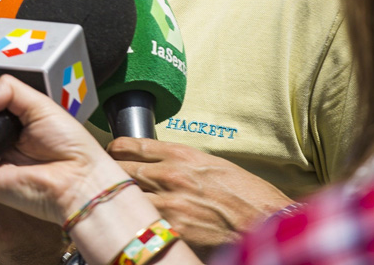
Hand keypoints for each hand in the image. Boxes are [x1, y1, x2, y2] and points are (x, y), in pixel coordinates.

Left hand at [108, 137, 291, 256]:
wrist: (266, 221)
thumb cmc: (247, 195)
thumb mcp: (214, 166)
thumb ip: (185, 165)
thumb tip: (164, 167)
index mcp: (182, 155)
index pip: (134, 144)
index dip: (117, 149)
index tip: (112, 152)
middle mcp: (171, 174)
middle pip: (122, 169)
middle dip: (111, 174)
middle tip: (107, 180)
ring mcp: (169, 202)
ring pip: (125, 196)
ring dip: (118, 200)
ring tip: (115, 204)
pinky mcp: (172, 229)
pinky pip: (141, 223)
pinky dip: (133, 223)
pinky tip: (131, 224)